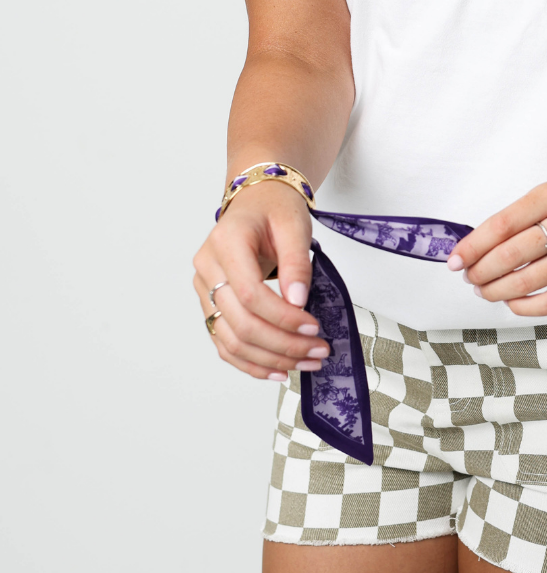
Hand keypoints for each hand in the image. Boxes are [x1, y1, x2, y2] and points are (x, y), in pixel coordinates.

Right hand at [192, 181, 330, 379]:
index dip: (282, 317)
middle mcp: (207, 267)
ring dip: (270, 358)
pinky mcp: (210, 305)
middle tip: (317, 352)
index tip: (313, 328)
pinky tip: (277, 370)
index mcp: (226, 242)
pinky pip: (225, 342)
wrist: (257, 202)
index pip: (249, 294)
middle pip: (240, 322)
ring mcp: (204, 289)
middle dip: (282, 344)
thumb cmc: (275, 210)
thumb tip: (298, 303)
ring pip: (231, 339)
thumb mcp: (294, 225)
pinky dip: (250, 362)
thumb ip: (296, 262)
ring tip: (305, 363)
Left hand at [447, 180, 546, 316]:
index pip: (503, 223)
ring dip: (497, 290)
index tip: (454, 260)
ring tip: (484, 290)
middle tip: (469, 277)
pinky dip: (521, 306)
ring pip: (528, 281)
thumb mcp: (545, 203)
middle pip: (513, 253)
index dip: (473, 245)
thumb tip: (467, 253)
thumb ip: (511, 222)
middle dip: (482, 270)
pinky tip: (509, 301)